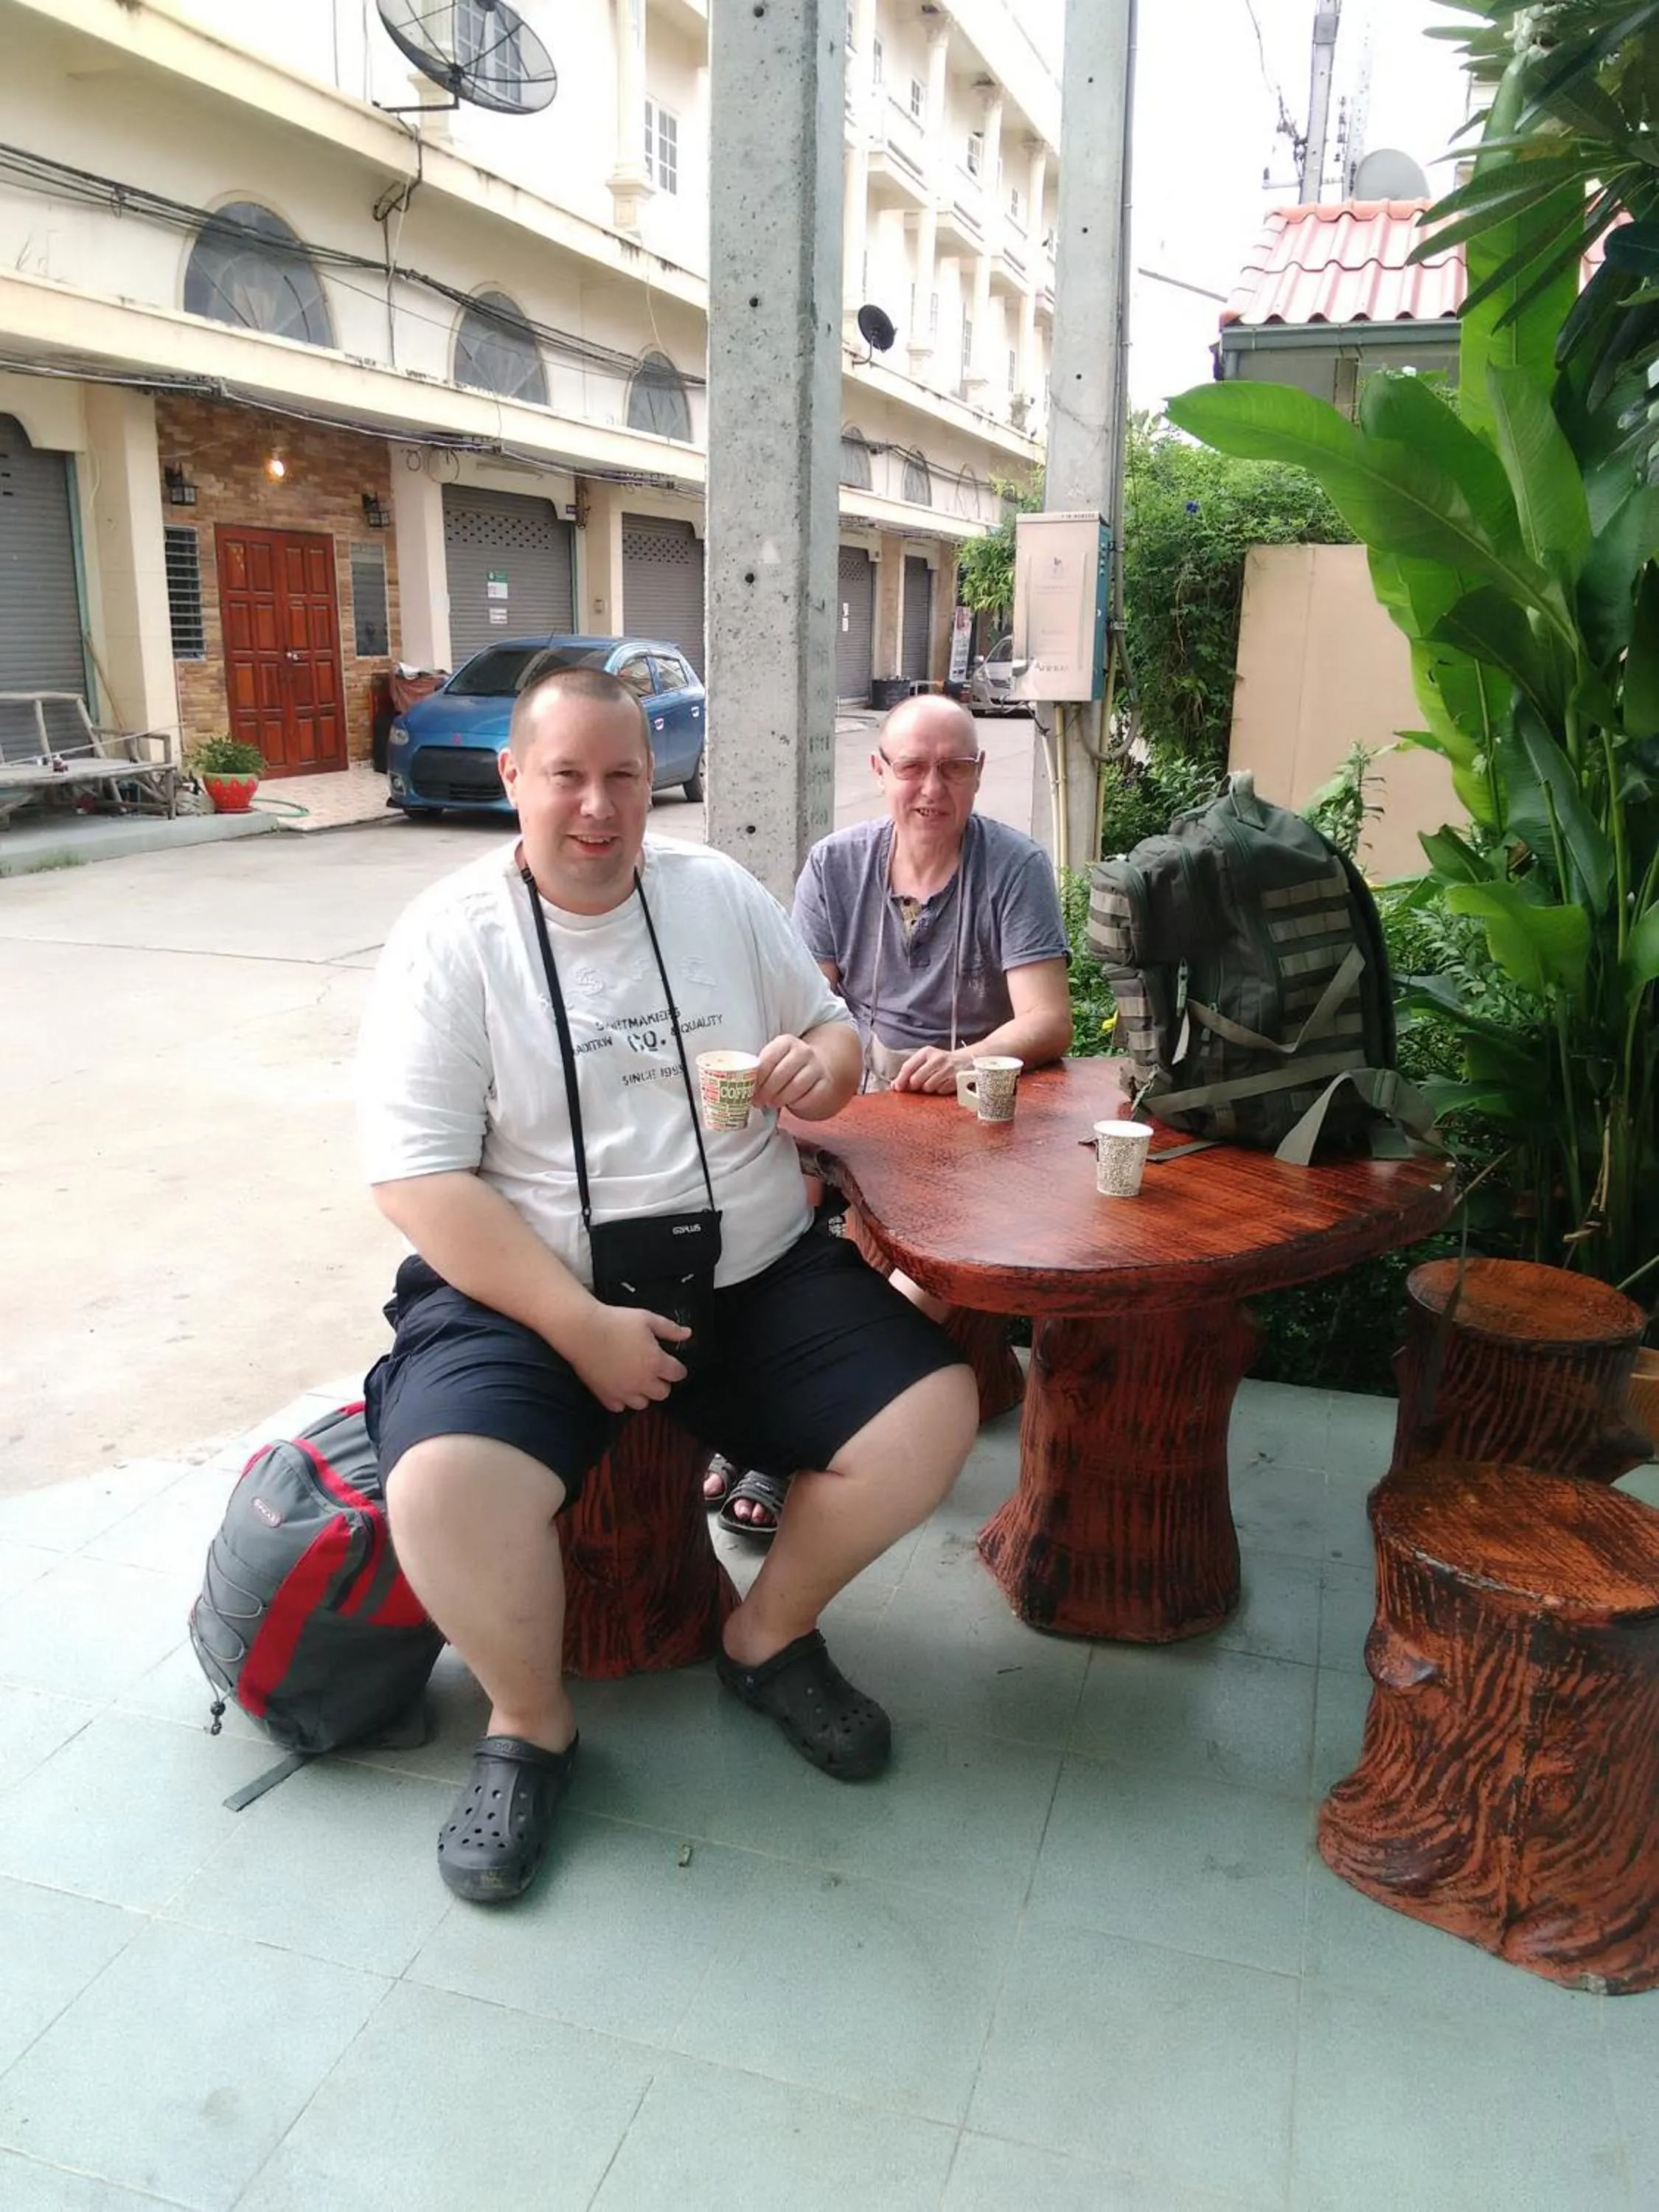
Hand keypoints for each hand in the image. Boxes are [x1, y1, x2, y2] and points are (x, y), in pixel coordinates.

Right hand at [568, 1303, 689, 1413]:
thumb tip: (688, 1334)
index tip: (671, 1362)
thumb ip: (670, 1329)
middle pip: (663, 1393)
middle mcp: (642, 1382)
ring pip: (643, 1403)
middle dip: (661, 1382)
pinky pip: (620, 1407)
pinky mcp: (605, 1396)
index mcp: (656, 1363)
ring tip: (635, 1378)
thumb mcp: (647, 1319)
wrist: (582, 1331)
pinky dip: (622, 1399)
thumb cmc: (616, 1321)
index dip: (676, 1368)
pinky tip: (618, 1385)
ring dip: (643, 1393)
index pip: (678, 1374)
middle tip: (652, 1369)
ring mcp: (623, 1392)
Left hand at [752, 1033, 836, 1114]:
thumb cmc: (786, 1066)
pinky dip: (796, 1103)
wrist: (818, 1066)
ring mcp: (816, 1067)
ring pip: (795, 1087)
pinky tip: (789, 1103)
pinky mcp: (825, 1083)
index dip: (757, 1077)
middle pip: (781, 1074)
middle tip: (758, 1101)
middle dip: (766, 1091)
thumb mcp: (774, 1059)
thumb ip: (760, 1068)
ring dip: (780, 1099)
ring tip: (771, 1103)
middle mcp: (804, 1051)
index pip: (768, 1059)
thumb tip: (740, 1084)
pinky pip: (809, 1097)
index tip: (749, 1089)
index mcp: (786, 1042)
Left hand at [892, 1045, 966, 1094]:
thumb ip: (910, 1070)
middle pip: (916, 1080)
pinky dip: (939, 1090)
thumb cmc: (941, 1062)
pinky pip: (940, 1091)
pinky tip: (943, 1083)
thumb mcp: (925, 1060)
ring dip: (928, 1088)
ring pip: (928, 1087)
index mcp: (926, 1052)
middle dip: (915, 1086)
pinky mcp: (956, 1079)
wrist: (966, 1060)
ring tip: (933, 1081)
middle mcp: (937, 1059)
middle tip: (918, 1085)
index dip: (901, 1080)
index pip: (908, 1067)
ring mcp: (947, 1069)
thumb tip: (895, 1085)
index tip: (897, 1088)